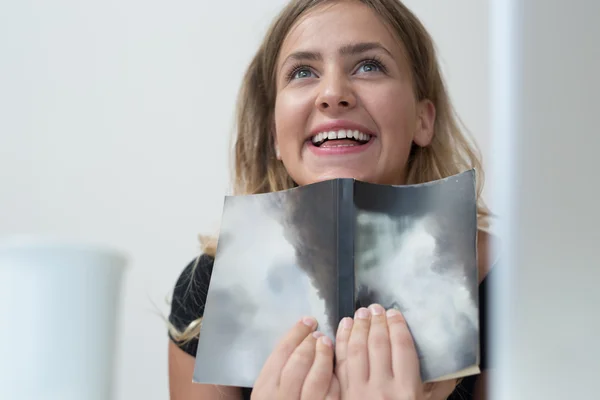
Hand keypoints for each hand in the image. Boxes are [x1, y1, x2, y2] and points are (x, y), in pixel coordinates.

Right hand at [252, 316, 339, 399]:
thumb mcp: (266, 390)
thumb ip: (278, 367)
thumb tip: (300, 335)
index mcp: (264, 389)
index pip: (281, 353)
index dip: (296, 334)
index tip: (307, 321)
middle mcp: (281, 399)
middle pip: (298, 362)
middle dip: (311, 343)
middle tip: (318, 334)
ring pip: (317, 378)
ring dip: (325, 357)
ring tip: (327, 344)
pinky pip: (331, 396)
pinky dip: (335, 379)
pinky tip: (335, 370)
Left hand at [335, 304, 456, 399]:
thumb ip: (439, 388)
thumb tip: (453, 366)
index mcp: (407, 392)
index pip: (402, 349)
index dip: (397, 327)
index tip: (394, 313)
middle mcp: (383, 390)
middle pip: (378, 346)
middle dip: (376, 323)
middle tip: (375, 308)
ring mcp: (360, 393)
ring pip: (356, 352)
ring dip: (357, 329)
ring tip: (359, 314)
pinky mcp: (344, 396)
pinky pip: (340, 364)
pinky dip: (340, 344)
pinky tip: (342, 331)